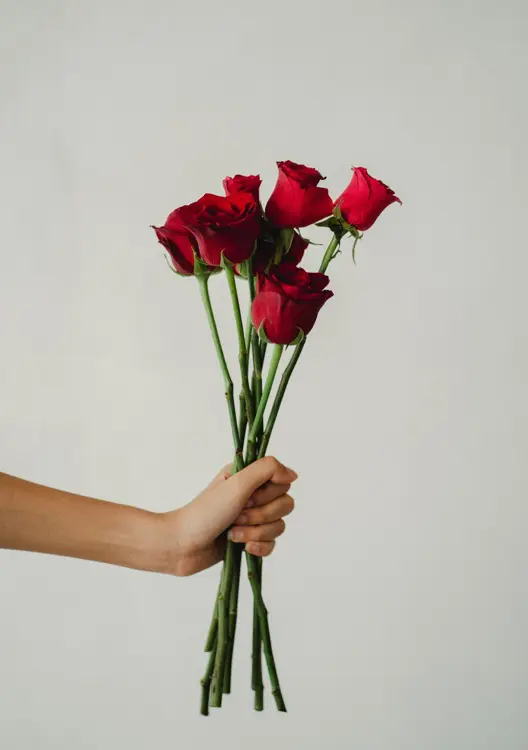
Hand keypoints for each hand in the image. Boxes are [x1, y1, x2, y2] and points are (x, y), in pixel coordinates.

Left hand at [160, 457, 296, 575]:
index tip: (247, 497)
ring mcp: (252, 519)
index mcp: (249, 477)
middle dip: (261, 515)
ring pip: (279, 526)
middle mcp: (252, 495)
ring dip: (256, 533)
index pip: (283, 482)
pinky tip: (242, 548)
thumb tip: (293, 474)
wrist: (183, 545)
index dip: (268, 493)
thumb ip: (267, 470)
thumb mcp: (237, 483)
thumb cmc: (206, 512)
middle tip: (237, 516)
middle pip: (285, 505)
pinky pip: (272, 545)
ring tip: (233, 533)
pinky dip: (258, 547)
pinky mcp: (250, 540)